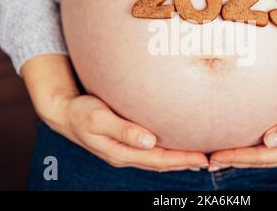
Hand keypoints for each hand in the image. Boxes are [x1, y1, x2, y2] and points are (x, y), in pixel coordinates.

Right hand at [22, 55, 208, 171]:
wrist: (65, 113)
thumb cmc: (81, 112)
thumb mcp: (98, 119)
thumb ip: (123, 130)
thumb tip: (148, 141)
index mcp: (121, 152)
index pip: (159, 159)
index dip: (182, 160)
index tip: (203, 158)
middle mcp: (126, 154)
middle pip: (162, 163)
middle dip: (186, 162)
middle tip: (211, 160)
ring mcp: (126, 150)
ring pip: (158, 159)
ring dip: (179, 160)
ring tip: (200, 158)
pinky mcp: (126, 142)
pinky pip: (152, 152)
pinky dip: (167, 152)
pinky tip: (176, 147)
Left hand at [209, 53, 276, 169]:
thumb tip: (270, 140)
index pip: (261, 156)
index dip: (237, 156)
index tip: (216, 155)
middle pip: (257, 160)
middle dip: (232, 160)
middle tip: (207, 159)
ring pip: (260, 157)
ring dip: (239, 158)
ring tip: (217, 158)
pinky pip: (267, 150)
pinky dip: (250, 151)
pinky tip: (240, 148)